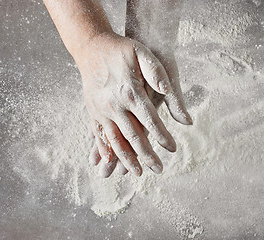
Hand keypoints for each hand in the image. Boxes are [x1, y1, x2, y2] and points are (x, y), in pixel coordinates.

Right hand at [77, 32, 177, 176]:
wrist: (91, 46)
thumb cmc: (120, 50)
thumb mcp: (141, 52)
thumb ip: (156, 71)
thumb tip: (166, 90)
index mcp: (131, 92)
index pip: (151, 121)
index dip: (162, 136)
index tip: (172, 149)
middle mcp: (115, 105)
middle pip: (133, 136)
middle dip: (147, 155)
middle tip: (158, 169)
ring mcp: (102, 110)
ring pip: (115, 141)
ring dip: (126, 159)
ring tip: (136, 173)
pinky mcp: (93, 110)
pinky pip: (99, 135)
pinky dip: (104, 150)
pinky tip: (109, 161)